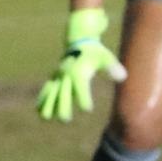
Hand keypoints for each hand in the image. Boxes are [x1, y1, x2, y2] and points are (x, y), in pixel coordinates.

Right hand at [36, 8, 127, 122]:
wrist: (80, 41)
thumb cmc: (96, 53)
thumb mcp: (106, 58)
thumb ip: (112, 67)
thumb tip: (122, 77)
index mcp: (79, 71)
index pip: (81, 87)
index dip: (84, 97)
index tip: (88, 109)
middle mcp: (66, 74)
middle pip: (63, 92)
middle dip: (63, 105)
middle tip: (65, 119)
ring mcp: (58, 76)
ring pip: (51, 91)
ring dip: (48, 104)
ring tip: (45, 118)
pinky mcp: (54, 77)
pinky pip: (47, 89)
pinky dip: (43, 99)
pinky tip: (39, 111)